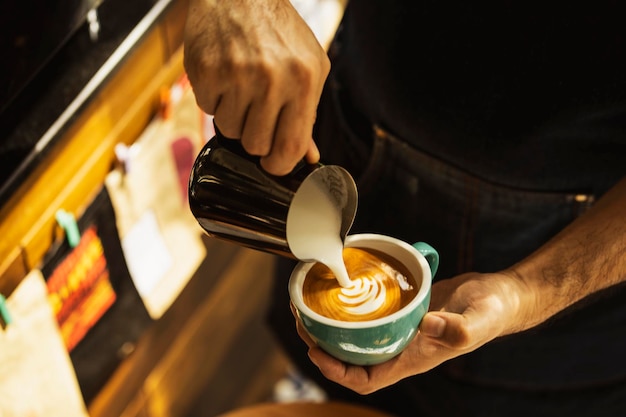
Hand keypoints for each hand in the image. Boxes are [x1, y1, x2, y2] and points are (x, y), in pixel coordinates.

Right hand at [184, 0, 328, 174]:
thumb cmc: (278, 32)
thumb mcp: (307, 68)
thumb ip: (307, 114)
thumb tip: (309, 157)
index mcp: (304, 80)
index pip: (290, 148)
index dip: (279, 165)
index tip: (273, 163)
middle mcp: (271, 79)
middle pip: (256, 146)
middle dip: (255, 136)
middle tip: (256, 110)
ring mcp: (236, 75)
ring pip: (230, 132)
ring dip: (234, 116)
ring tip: (241, 85)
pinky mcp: (205, 72)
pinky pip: (207, 111)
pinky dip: (214, 100)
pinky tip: (224, 74)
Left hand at [292, 271, 528, 393]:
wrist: (499, 295)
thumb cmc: (491, 313)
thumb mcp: (477, 320)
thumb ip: (457, 328)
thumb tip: (426, 326)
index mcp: (412, 359)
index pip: (366, 380)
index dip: (337, 372)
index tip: (316, 351)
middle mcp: (401, 347)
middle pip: (352, 357)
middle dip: (323, 345)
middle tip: (303, 321)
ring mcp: (400, 328)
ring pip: (357, 334)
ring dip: (332, 325)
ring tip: (311, 304)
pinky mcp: (402, 308)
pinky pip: (370, 311)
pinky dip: (353, 304)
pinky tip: (341, 285)